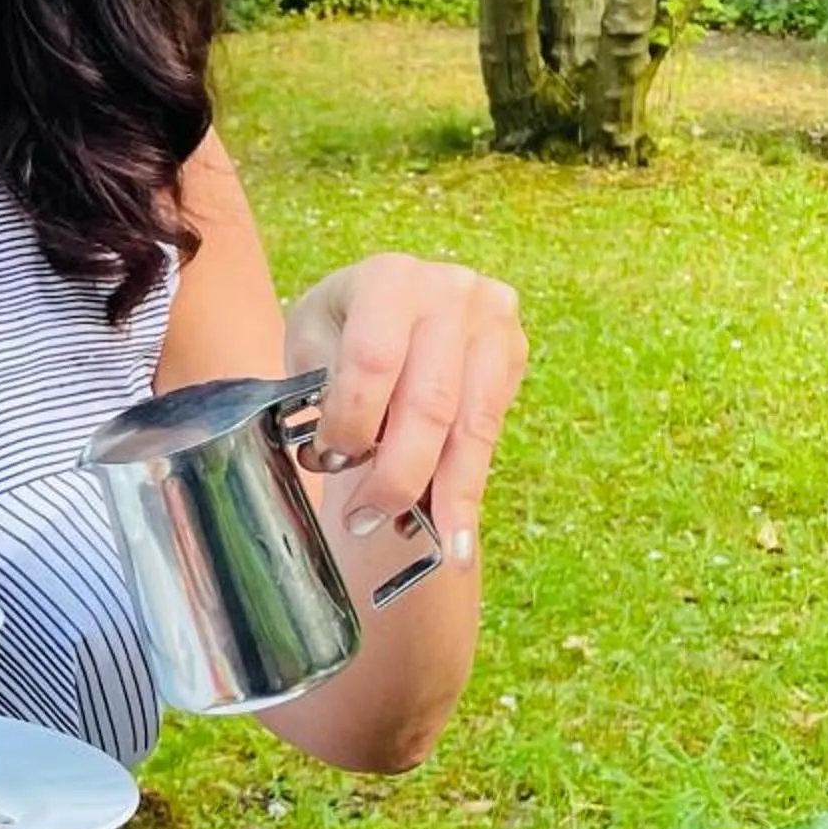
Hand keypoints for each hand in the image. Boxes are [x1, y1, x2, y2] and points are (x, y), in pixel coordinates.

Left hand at [281, 255, 526, 566]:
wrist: (389, 299)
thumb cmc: (341, 324)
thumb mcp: (313, 341)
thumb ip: (326, 390)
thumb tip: (343, 459)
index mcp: (390, 279)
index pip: (374, 360)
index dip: (353, 420)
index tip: (330, 460)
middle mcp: (451, 292)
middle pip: (430, 402)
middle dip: (398, 473)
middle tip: (365, 519)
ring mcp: (492, 322)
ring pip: (470, 426)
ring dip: (447, 495)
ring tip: (441, 549)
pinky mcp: (514, 353)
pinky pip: (490, 431)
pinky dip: (469, 486)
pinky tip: (461, 531)